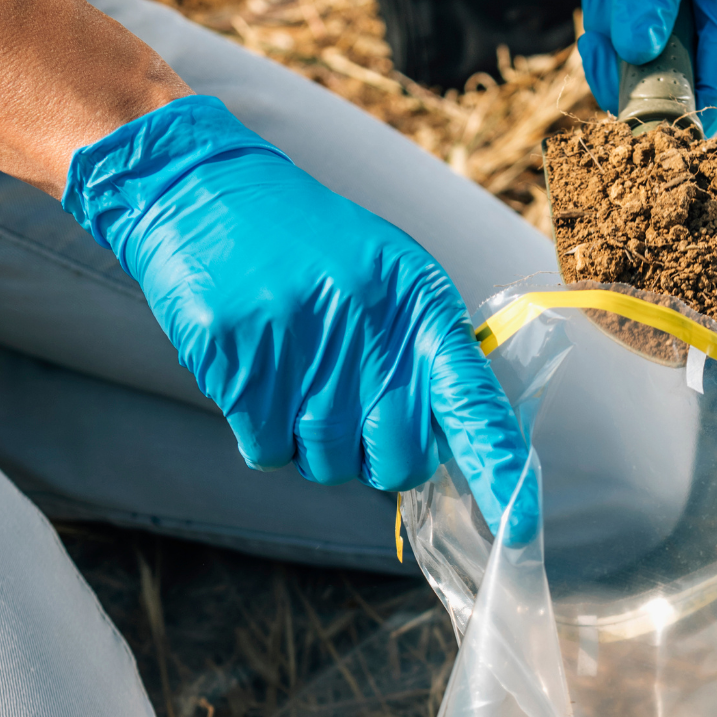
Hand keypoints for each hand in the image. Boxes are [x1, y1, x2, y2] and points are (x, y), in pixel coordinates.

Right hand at [62, 95, 536, 541]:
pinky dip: (261, 432)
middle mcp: (365, 327)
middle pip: (395, 460)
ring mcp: (298, 347)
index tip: (516, 524)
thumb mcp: (384, 277)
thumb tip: (444, 448)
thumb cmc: (305, 246)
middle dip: (379, 459)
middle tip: (353, 411)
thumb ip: (419, 354)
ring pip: (325, 464)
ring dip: (311, 442)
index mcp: (414, 302)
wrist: (200, 191)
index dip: (494, 465)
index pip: (469, 399)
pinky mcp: (238, 363)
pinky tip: (256, 376)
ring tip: (295, 373)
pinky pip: (266, 450)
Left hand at [578, 0, 716, 134]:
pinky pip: (637, 30)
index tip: (625, 113)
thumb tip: (636, 49)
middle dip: (625, 63)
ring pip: (647, 57)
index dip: (674, 118)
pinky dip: (612, 12)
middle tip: (601, 17)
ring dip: (612, 30)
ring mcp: (701, 8)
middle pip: (674, 83)